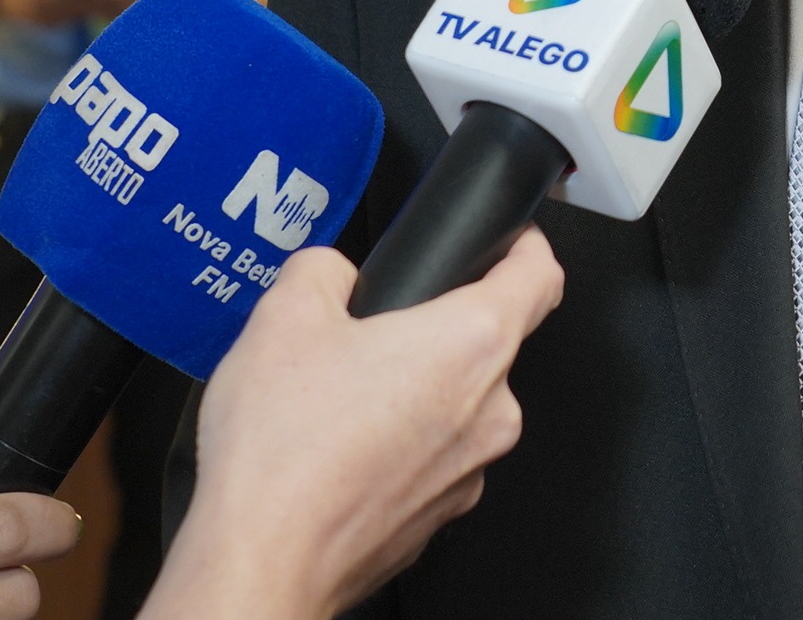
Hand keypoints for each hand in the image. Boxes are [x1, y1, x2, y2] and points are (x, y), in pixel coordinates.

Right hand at [144, 229, 565, 619]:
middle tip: (366, 335)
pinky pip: (431, 458)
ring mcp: (470, 472)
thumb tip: (334, 273)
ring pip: (454, 406)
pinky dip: (396, 446)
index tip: (512, 242)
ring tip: (336, 401)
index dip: (526, 246)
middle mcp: (490, 412)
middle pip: (485, 345)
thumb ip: (324, 268)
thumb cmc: (284, 453)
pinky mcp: (438, 516)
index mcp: (472, 344)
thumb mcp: (285, 315)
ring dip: (410, 393)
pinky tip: (337, 450)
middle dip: (430, 332)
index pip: (541, 276)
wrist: (262, 559)